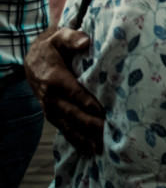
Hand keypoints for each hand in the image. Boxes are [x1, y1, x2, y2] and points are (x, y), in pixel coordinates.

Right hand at [26, 27, 104, 153]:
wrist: (34, 61)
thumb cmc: (53, 47)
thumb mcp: (60, 36)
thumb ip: (72, 38)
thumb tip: (85, 42)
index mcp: (55, 79)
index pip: (74, 93)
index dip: (88, 103)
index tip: (103, 112)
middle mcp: (51, 98)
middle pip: (73, 114)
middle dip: (91, 125)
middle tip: (110, 133)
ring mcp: (52, 109)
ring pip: (70, 126)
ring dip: (86, 138)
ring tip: (103, 148)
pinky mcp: (54, 116)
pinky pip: (66, 130)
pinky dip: (78, 141)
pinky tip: (91, 151)